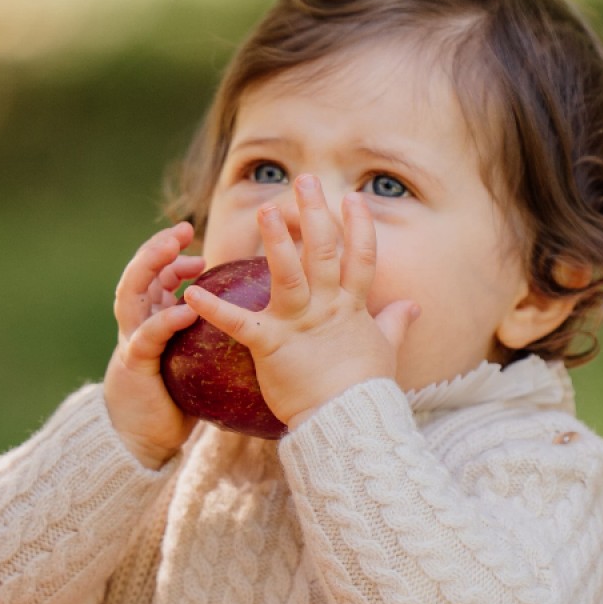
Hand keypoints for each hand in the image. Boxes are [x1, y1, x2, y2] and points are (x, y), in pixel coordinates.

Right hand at [104, 223, 203, 467]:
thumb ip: (209, 332)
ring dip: (150, 269)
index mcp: (150, 319)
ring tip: (173, 252)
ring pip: (131, 295)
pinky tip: (185, 309)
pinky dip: (164, 320)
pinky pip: (147, 337)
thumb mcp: (193, 357)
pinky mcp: (134, 366)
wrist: (144, 439)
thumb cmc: (175, 398)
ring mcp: (131, 343)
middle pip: (138, 274)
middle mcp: (136, 324)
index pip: (154, 275)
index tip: (191, 242)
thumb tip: (258, 314)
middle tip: (180, 231)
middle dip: (156, 248)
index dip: (169, 254)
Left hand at [181, 176, 420, 428]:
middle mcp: (328, 308)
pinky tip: (190, 293)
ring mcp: (299, 324)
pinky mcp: (271, 345)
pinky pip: (238, 323)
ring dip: (275, 240)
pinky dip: (213, 309)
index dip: (358, 226)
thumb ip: (394, 323)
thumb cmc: (366, 390)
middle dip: (314, 213)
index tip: (353, 197)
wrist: (348, 423)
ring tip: (265, 209)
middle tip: (304, 180)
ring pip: (288, 273)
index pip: (360, 258)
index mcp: (352, 308)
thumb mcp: (385, 350)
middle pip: (323, 252)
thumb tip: (412, 306)